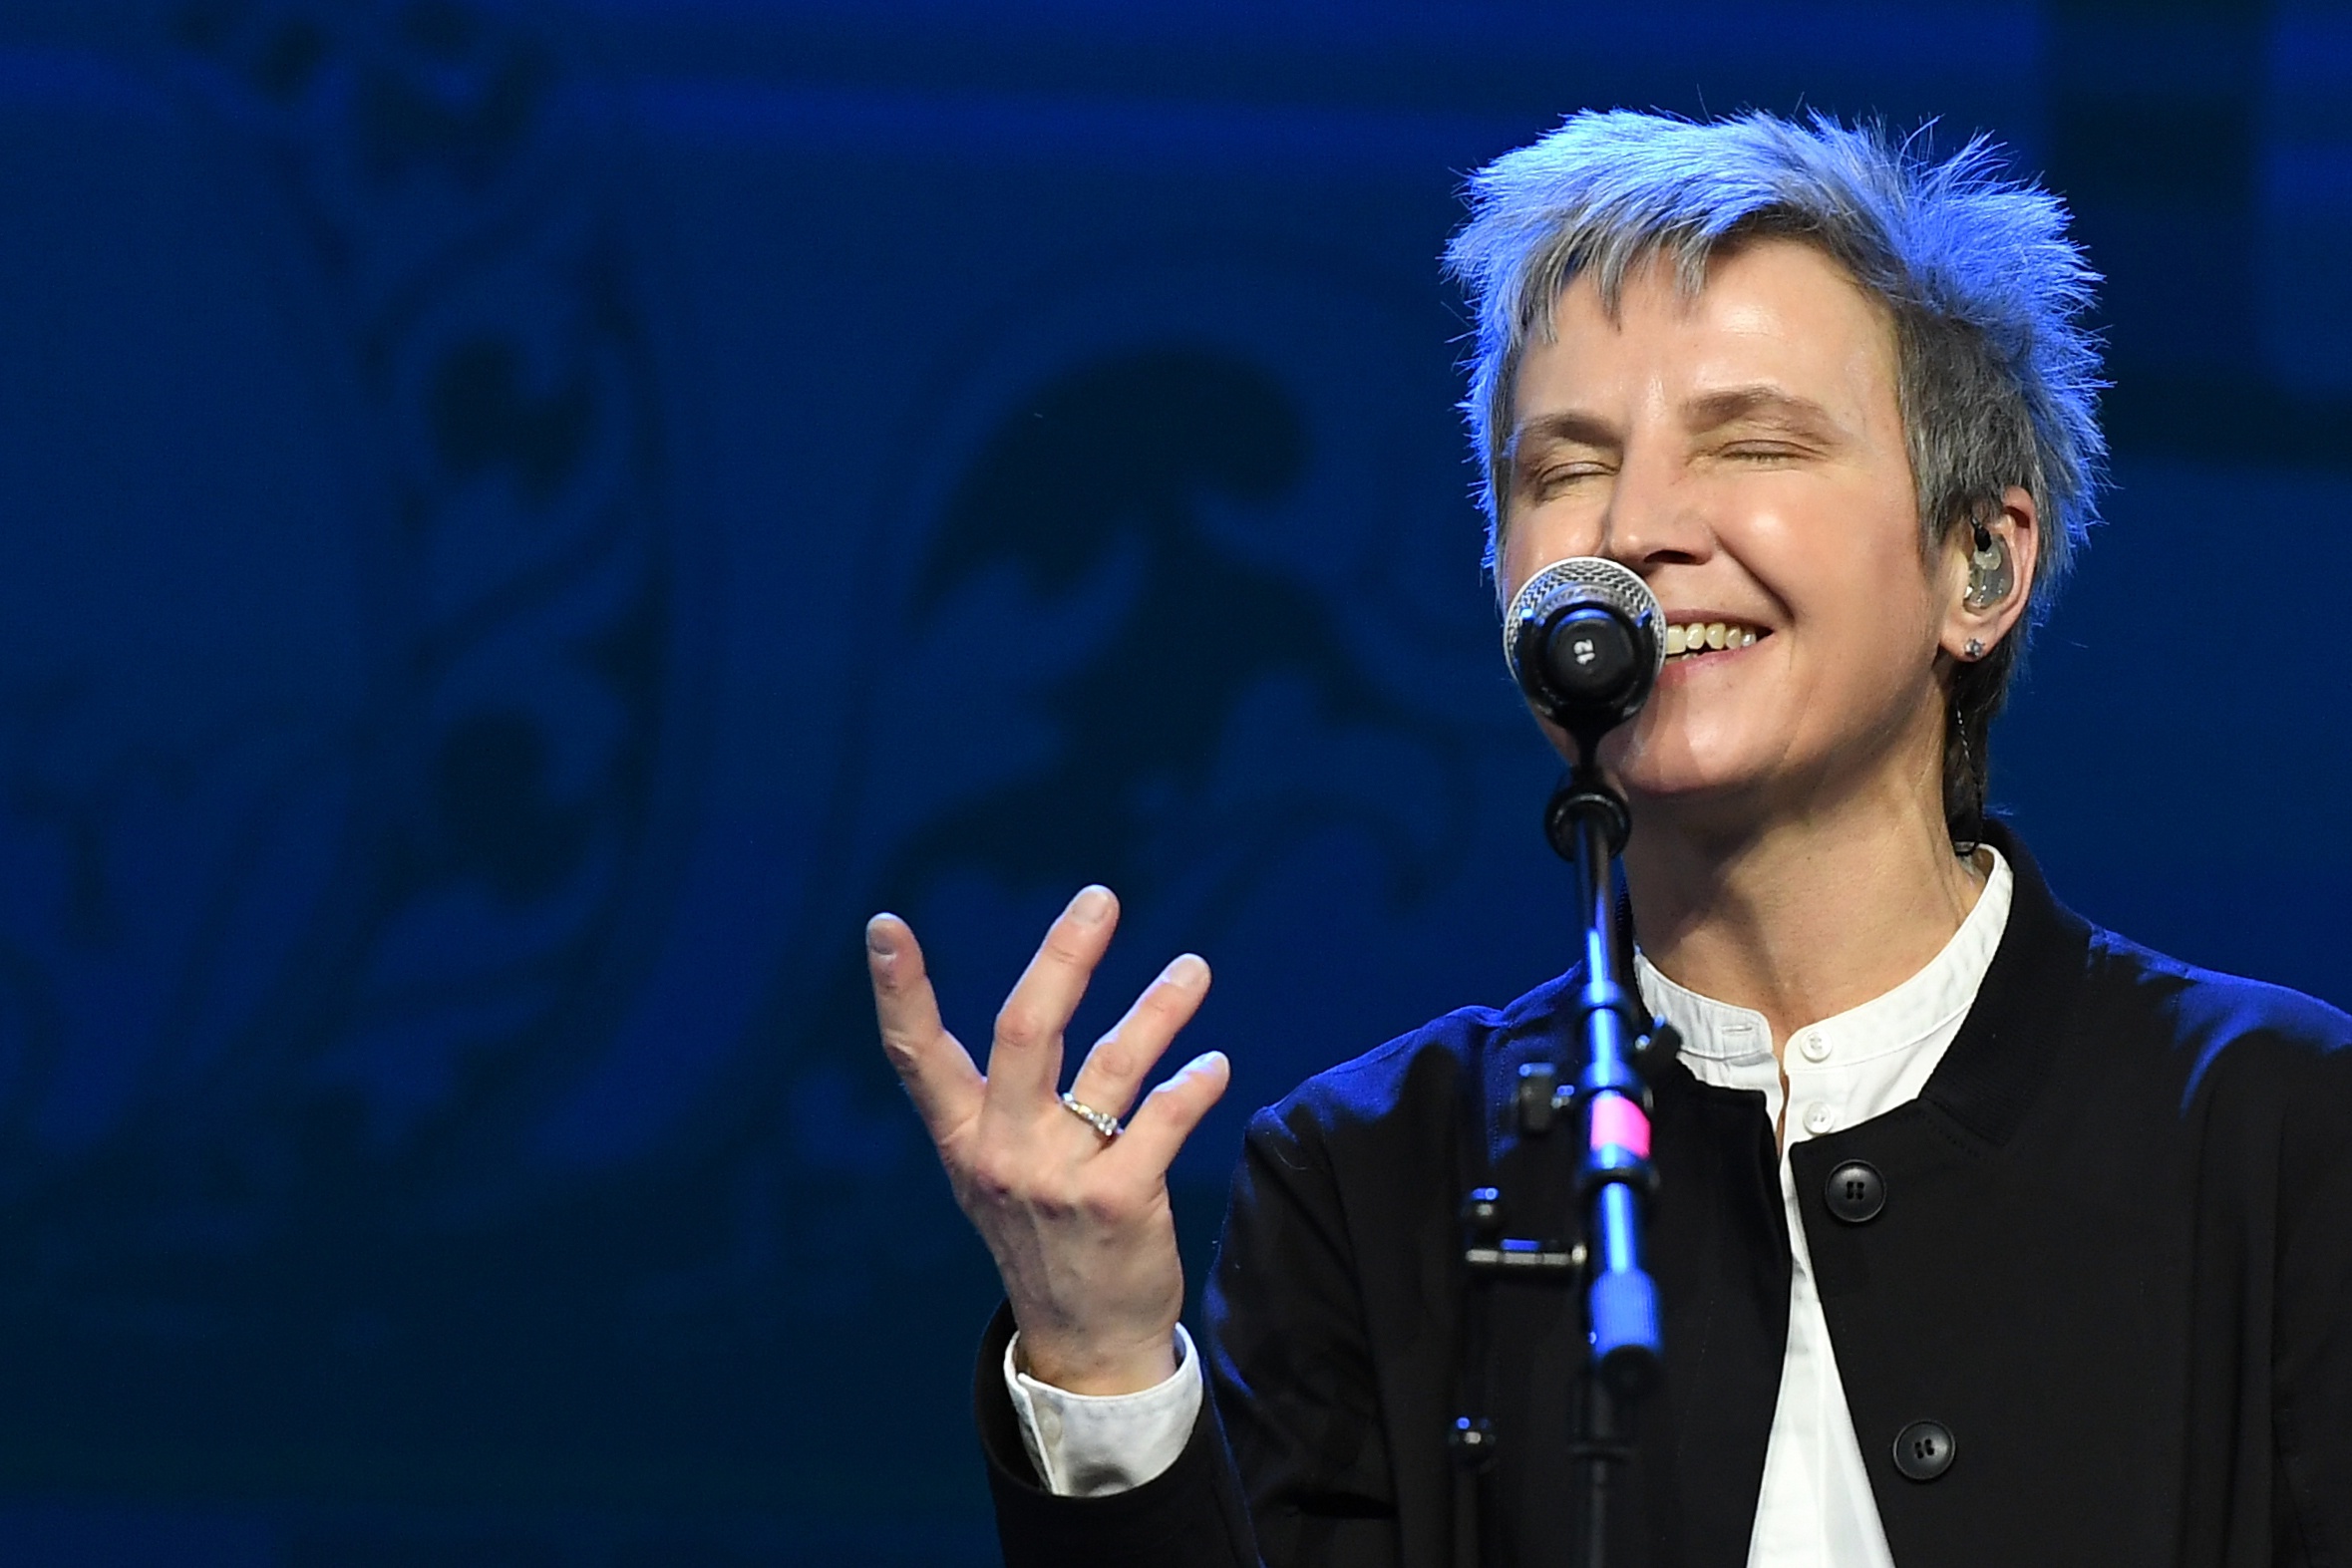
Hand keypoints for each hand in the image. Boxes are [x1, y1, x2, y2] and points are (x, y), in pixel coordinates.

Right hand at [867, 886, 1229, 1394]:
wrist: (1085, 1343)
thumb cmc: (1042, 1238)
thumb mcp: (992, 1172)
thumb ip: (999, 1098)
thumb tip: (1038, 997)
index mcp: (962, 1138)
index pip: (916, 1055)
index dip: (898, 989)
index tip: (884, 925)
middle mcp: (1001, 1153)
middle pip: (1026, 1029)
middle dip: (1063, 955)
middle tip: (1099, 898)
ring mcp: (1058, 1179)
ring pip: (1112, 1066)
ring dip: (1159, 1008)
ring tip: (1194, 969)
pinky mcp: (1118, 1203)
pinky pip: (1160, 1121)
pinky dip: (1193, 1085)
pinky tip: (1213, 1065)